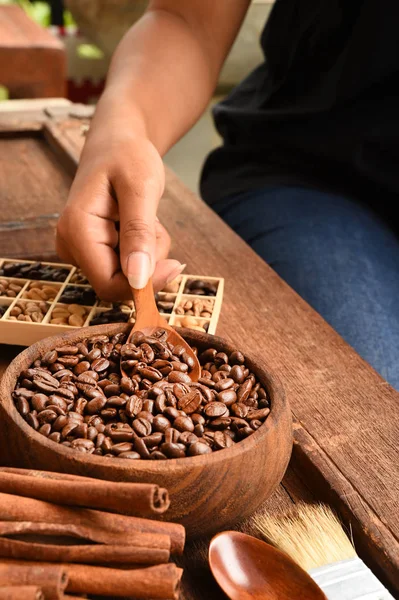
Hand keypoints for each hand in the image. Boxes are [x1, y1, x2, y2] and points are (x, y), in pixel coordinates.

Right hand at [56, 128, 183, 300]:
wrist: (118, 142)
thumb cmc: (128, 156)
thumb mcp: (141, 188)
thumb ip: (139, 233)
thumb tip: (138, 278)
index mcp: (77, 230)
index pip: (109, 285)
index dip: (144, 285)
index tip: (176, 265)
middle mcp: (71, 245)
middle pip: (120, 283)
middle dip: (148, 262)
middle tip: (155, 224)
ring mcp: (79, 250)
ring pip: (127, 275)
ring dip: (148, 252)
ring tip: (146, 217)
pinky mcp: (91, 251)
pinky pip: (126, 266)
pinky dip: (143, 249)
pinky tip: (139, 222)